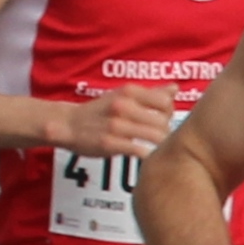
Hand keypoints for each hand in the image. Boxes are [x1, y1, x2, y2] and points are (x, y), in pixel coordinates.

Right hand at [55, 83, 184, 159]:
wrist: (68, 124)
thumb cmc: (100, 111)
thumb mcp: (123, 95)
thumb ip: (150, 94)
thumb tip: (174, 88)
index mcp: (129, 91)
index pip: (166, 102)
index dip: (168, 114)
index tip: (162, 120)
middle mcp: (123, 105)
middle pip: (163, 121)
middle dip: (166, 132)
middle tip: (159, 138)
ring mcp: (116, 125)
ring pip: (155, 136)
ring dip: (159, 145)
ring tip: (154, 148)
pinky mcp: (110, 143)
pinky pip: (140, 150)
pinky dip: (147, 155)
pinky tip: (145, 156)